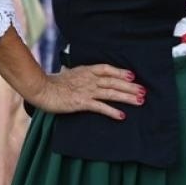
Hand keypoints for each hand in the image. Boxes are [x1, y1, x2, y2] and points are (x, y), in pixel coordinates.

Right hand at [24, 64, 141, 120]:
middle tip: (143, 91)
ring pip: (111, 93)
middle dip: (129, 87)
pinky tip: (121, 115)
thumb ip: (78, 73)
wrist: (42, 89)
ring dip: (126, 97)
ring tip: (139, 101)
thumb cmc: (53, 83)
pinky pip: (100, 107)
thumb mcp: (68, 74)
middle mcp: (89, 79)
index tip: (132, 76)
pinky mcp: (82, 103)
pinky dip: (112, 111)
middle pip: (113, 82)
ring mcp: (86, 90)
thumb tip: (80, 71)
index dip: (120, 72)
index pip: (107, 69)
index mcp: (86, 70)